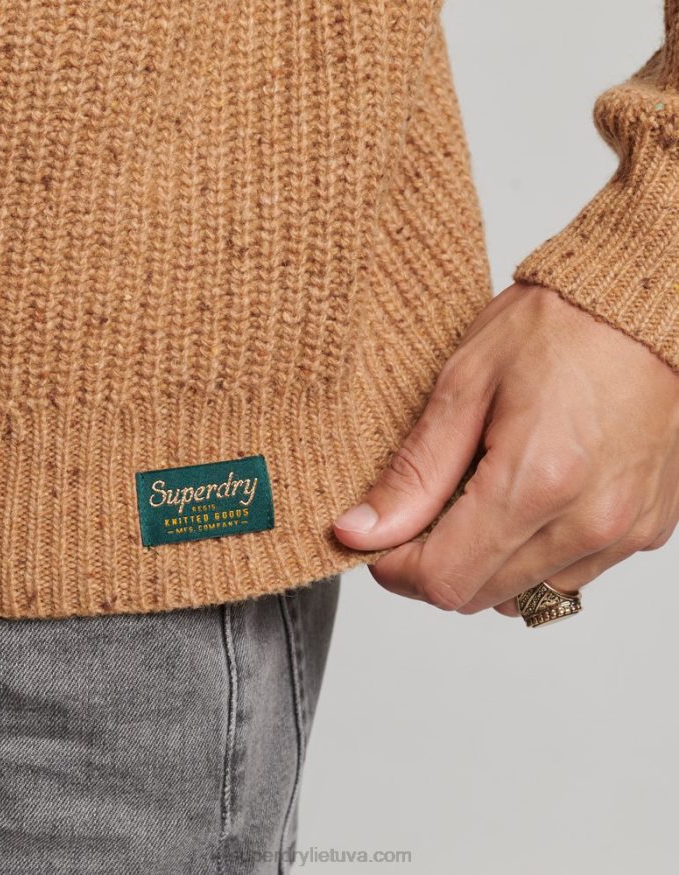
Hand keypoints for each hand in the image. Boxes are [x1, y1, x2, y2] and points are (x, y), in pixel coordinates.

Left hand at [333, 282, 678, 616]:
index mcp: (538, 480)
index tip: (380, 542)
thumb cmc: (560, 327)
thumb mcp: (465, 384)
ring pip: (525, 596)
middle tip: (424, 513)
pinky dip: (534, 556)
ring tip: (481, 499)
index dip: (398, 570)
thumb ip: (415, 472)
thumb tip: (363, 531)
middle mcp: (589, 521)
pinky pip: (570, 576)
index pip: (446, 580)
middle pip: (481, 597)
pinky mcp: (646, 531)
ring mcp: (624, 531)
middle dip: (436, 565)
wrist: (644, 308)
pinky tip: (528, 502)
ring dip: (486, 565)